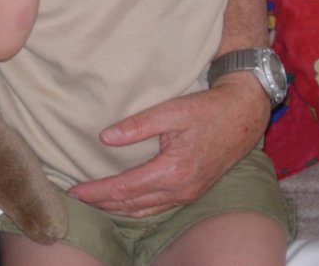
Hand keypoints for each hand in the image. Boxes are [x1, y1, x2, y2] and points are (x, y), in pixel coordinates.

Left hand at [65, 75, 269, 217]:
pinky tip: (126, 203)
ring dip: (119, 209)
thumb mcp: (170, 111)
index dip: (98, 191)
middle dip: (102, 203)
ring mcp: (189, 193)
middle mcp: (181, 189)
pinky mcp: (194, 191)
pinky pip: (159, 207)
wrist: (243, 115)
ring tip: (95, 203)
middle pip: (132, 204)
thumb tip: (105, 138)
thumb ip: (137, 125)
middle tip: (77, 199)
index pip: (125, 188)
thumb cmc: (207, 109)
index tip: (75, 190)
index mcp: (172, 171)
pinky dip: (138, 208)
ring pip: (146, 210)